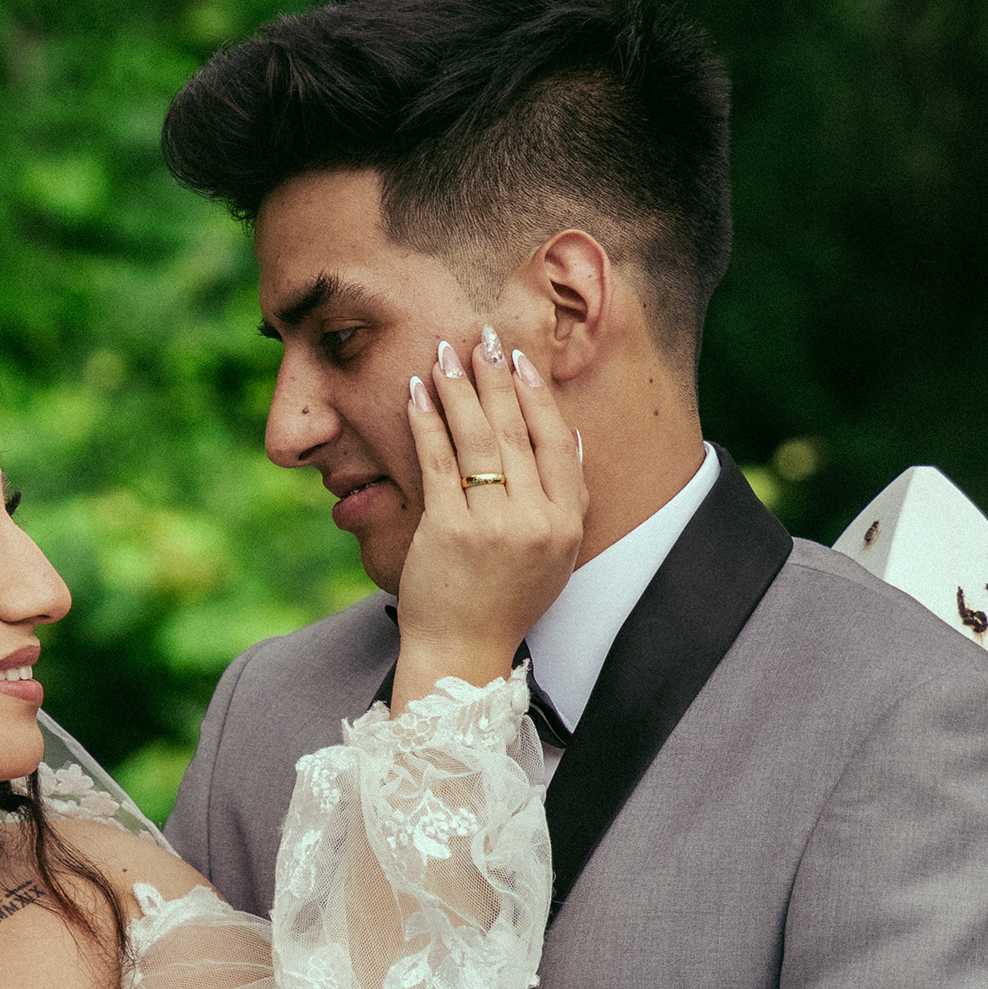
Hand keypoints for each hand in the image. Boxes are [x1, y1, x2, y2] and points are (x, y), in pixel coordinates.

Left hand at [393, 328, 586, 708]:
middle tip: (482, 337)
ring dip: (459, 388)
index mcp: (566, 525)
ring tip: (445, 352)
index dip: (538, 396)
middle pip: (516, 432)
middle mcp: (535, 522)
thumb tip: (570, 434)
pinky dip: (427, 421)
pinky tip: (417, 391)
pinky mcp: (448, 531)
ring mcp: (492, 526)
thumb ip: (568, 498)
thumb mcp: (555, 555)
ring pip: (477, 439)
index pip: (556, 443)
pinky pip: (438, 461)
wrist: (463, 651)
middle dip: (496, 378)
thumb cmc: (506, 601)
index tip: (521, 360)